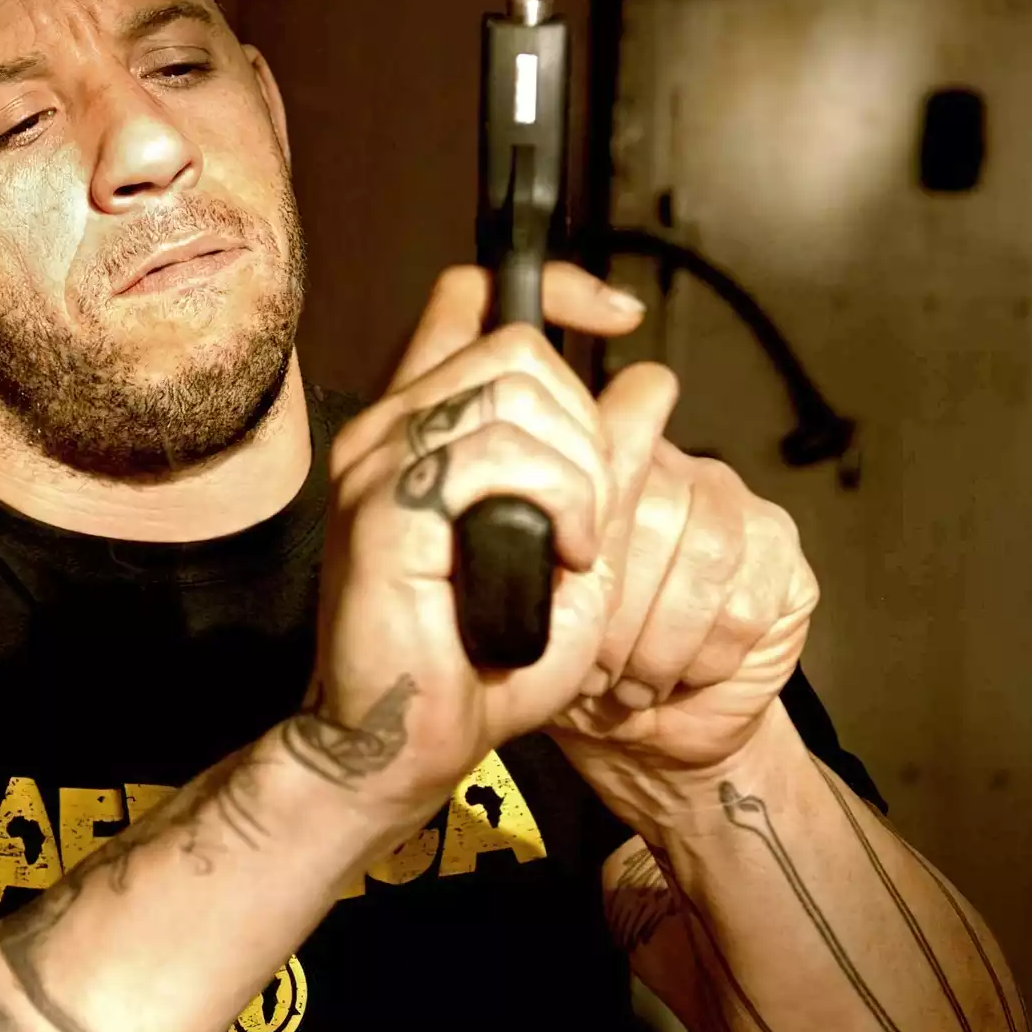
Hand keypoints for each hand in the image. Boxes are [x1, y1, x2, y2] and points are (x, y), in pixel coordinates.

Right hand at [301, 262, 642, 823]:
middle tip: (588, 514)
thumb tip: (653, 380)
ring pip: (514, 391)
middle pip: (514, 343)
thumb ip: (604, 464)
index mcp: (419, 429)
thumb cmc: (479, 664)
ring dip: (578, 471)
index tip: (618, 316)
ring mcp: (379, 465)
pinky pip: (497, 454)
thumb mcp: (572, 546)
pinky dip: (560, 502)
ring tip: (573, 546)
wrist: (411, 742)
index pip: (471, 297)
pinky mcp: (385, 510)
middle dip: (584, 421)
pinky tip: (559, 558)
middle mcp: (387, 431)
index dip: (554, 289)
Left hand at [547, 430, 818, 774]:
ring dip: (662, 640)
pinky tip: (683, 677)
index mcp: (609, 468)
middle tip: (595, 669)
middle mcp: (679, 474)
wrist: (649, 736)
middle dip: (619, 608)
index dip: (600, 488)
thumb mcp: (539, 619)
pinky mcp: (783, 559)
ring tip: (633, 683)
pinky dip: (707, 657)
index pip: (618, 430)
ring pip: (708, 556)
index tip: (575, 557)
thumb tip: (538, 523)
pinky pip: (746, 601)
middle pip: (658, 510)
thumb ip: (536, 557)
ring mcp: (739, 510)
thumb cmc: (581, 670)